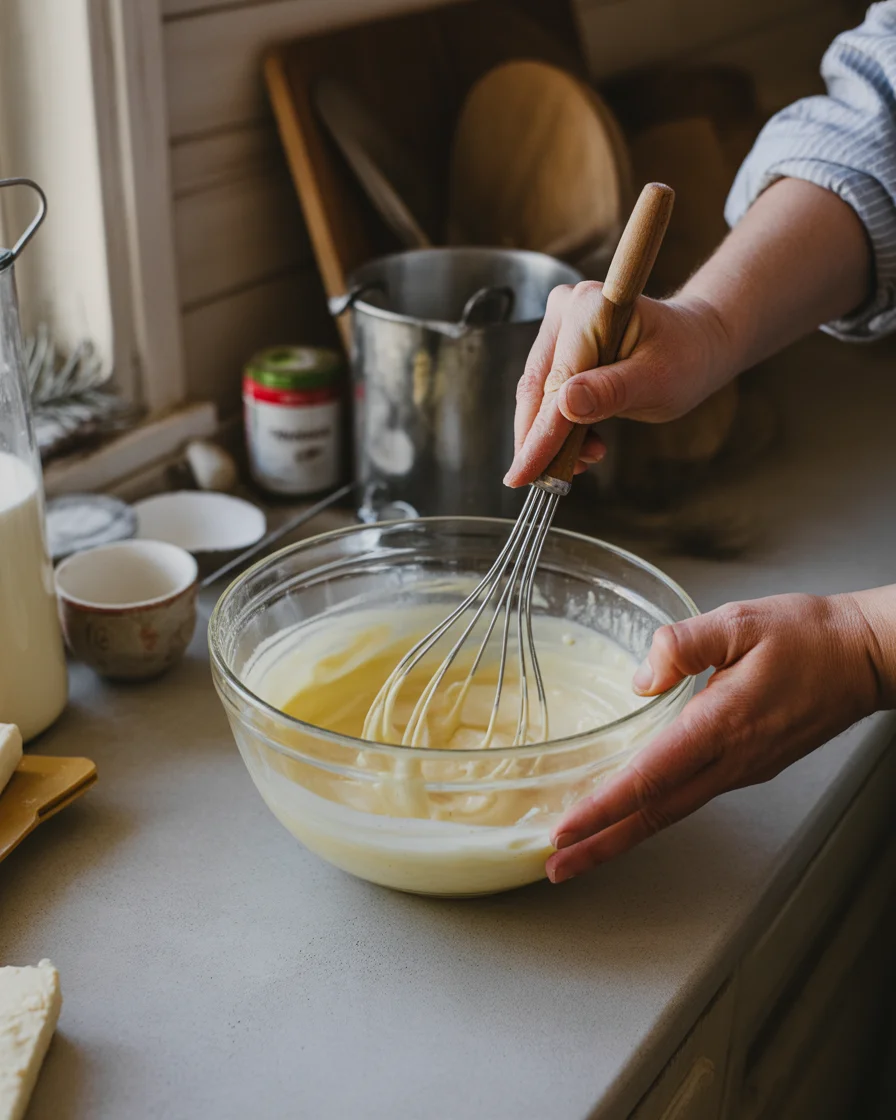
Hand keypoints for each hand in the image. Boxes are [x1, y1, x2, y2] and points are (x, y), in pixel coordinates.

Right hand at [505, 283, 734, 487]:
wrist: (695, 343)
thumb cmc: (684, 358)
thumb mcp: (656, 381)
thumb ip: (612, 392)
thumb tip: (566, 403)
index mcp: (591, 308)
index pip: (556, 384)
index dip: (540, 434)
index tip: (522, 475)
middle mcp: (566, 308)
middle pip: (536, 388)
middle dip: (541, 439)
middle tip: (550, 481)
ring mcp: (559, 325)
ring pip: (537, 394)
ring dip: (552, 436)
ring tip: (587, 458)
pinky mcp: (557, 344)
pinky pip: (545, 392)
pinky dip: (559, 426)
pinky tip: (585, 444)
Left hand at [546, 592, 886, 883]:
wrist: (866, 658)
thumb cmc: (808, 636)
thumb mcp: (741, 620)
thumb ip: (684, 644)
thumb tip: (641, 677)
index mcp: (722, 724)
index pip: (650, 777)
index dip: (603, 807)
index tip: (565, 830)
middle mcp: (731, 759)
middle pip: (655, 815)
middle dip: (602, 845)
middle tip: (555, 869)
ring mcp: (741, 769)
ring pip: (671, 812)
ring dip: (623, 836)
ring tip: (581, 851)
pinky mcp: (748, 766)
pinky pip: (689, 798)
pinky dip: (651, 814)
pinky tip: (630, 813)